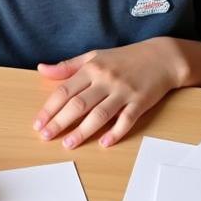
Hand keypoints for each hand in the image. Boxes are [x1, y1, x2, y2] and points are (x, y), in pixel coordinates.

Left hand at [34, 38, 182, 148]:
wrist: (162, 57)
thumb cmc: (125, 58)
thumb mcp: (94, 56)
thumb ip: (68, 66)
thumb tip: (42, 69)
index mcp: (92, 68)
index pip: (65, 91)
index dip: (49, 108)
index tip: (38, 123)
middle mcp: (106, 80)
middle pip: (78, 104)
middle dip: (60, 122)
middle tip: (46, 137)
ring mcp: (124, 91)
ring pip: (100, 114)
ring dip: (83, 131)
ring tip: (68, 144)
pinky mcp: (141, 102)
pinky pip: (127, 120)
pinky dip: (116, 133)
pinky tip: (105, 143)